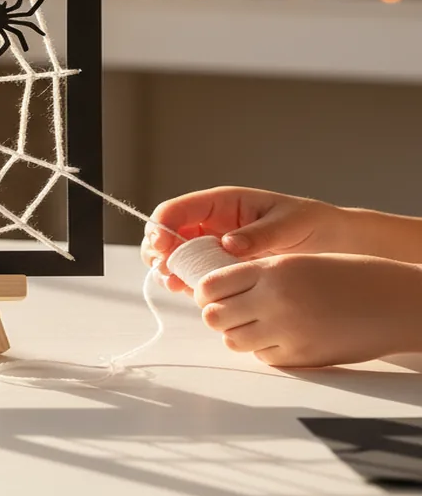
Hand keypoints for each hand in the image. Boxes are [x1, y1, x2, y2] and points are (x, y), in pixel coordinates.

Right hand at [140, 186, 341, 293]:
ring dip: (169, 270)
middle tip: (164, 270)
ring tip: (174, 284)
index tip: (162, 247)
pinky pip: (194, 274)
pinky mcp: (222, 269)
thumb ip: (258, 234)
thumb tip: (228, 244)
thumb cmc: (313, 225)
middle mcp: (212, 224)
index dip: (162, 226)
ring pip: (176, 256)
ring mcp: (214, 247)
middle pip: (168, 234)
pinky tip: (188, 292)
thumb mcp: (290, 224)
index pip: (178, 209)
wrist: (336, 245)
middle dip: (159, 251)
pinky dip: (186, 283)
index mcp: (223, 203)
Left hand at [195, 253, 421, 367]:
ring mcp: (286, 332)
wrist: (395, 302)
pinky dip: (263, 349)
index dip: (205, 292)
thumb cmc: (352, 276)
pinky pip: (261, 357)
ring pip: (232, 340)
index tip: (210, 294)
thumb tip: (218, 289)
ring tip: (256, 324)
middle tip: (230, 311)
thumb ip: (258, 274)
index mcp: (271, 271)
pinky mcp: (301, 357)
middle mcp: (274, 301)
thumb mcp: (297, 261)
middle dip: (217, 314)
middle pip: (214, 316)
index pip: (210, 285)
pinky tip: (280, 336)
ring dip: (238, 333)